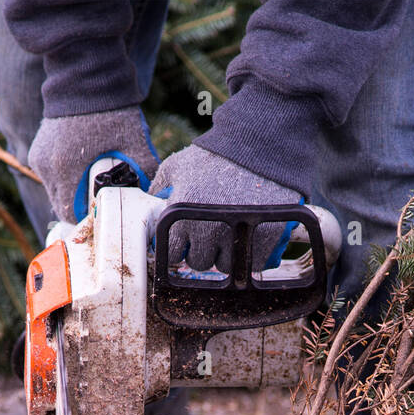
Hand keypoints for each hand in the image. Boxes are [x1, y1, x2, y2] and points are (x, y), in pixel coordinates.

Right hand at [28, 108, 158, 224]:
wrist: (86, 77)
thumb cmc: (112, 110)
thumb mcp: (136, 144)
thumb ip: (146, 173)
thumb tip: (155, 197)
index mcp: (65, 168)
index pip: (70, 214)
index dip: (88, 220)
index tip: (105, 217)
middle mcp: (45, 166)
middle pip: (61, 205)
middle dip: (82, 209)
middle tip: (104, 204)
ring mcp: (38, 156)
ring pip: (56, 191)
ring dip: (74, 194)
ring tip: (95, 186)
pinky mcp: (38, 149)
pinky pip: (52, 176)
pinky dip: (67, 179)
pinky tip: (85, 171)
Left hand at [151, 145, 300, 271]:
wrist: (257, 148)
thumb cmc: (215, 156)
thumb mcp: (178, 165)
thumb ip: (160, 187)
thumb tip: (151, 201)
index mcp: (182, 216)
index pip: (172, 254)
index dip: (178, 249)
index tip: (185, 243)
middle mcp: (207, 231)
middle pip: (198, 263)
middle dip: (201, 251)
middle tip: (209, 234)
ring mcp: (236, 237)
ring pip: (224, 266)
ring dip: (224, 255)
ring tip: (229, 234)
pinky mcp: (262, 240)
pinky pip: (251, 263)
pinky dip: (250, 255)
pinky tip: (248, 237)